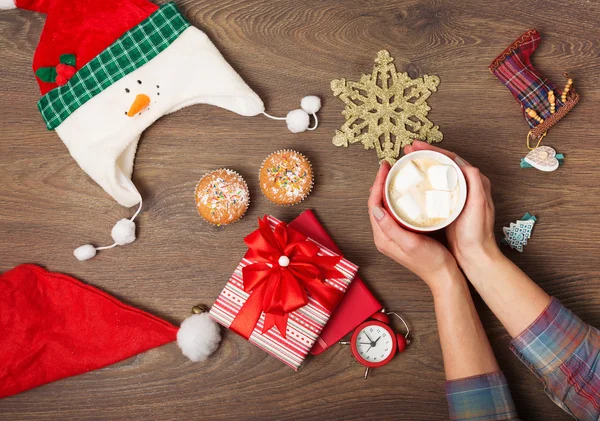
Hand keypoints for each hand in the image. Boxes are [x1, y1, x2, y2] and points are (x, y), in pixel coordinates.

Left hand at [368, 161, 457, 291]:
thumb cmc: (430, 262)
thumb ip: (391, 228)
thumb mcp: (410, 244)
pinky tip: (407, 190)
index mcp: (382, 237)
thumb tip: (376, 209)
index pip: (373, 205)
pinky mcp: (403, 233)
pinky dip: (398, 197)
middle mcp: (385, 235)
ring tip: (396, 174)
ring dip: (389, 189)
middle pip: (377, 203)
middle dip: (381, 183)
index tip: (384, 168)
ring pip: (386, 206)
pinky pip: (396, 211)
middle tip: (390, 167)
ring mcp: (393, 234)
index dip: (377, 184)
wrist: (444, 276)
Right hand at [404, 141, 497, 269]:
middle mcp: (466, 186)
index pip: (451, 159)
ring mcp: (455, 196)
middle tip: (407, 150)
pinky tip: (412, 183)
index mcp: (474, 181)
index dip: (433, 150)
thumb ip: (474, 183)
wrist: (474, 255)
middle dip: (424, 155)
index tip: (417, 147)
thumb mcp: (479, 205)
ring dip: (422, 167)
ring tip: (407, 162)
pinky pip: (433, 188)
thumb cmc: (477, 234)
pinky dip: (422, 182)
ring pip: (437, 175)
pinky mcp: (448, 206)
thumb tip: (463, 163)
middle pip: (442, 164)